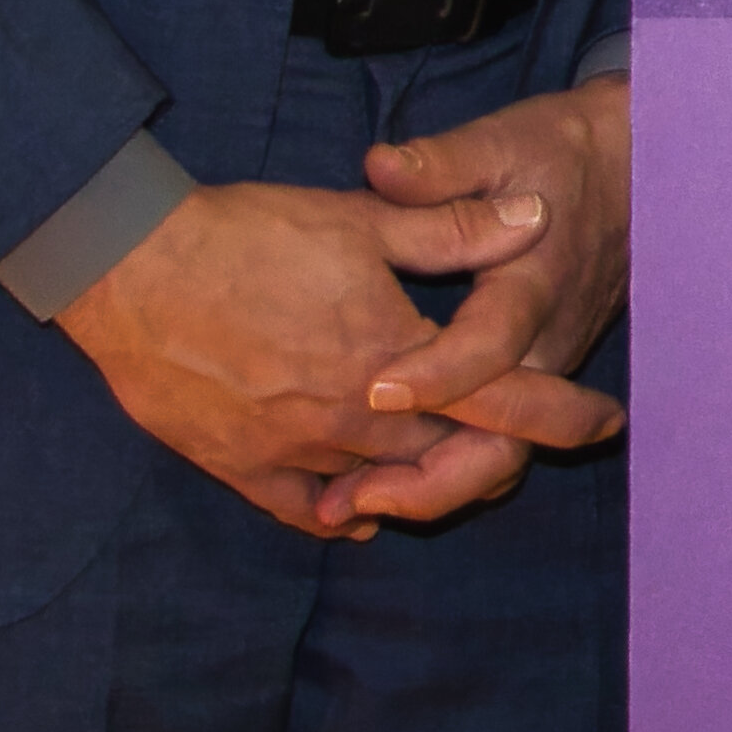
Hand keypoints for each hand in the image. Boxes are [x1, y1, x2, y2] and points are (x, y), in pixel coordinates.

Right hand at [58, 170, 585, 538]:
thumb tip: (533, 218)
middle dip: (497, 454)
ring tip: (456, 469)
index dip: (561, 412)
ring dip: (426, 482)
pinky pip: (308, 510)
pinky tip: (364, 507)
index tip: (606, 423)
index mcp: (393, 354)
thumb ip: (452, 229)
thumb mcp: (358, 219)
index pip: (501, 398)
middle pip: (450, 456)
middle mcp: (353, 416)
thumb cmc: (244, 234)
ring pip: (385, 487)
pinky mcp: (241, 467)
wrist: (126, 267)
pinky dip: (345, 512)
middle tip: (529, 446)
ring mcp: (295, 450)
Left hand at [349, 77, 637, 527]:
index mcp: (533, 283)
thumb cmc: (557, 153)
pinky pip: (495, 446)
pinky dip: (440, 474)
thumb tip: (383, 169)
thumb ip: (442, 166)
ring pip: (500, 456)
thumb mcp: (502, 142)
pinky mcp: (533, 380)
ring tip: (347, 505)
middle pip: (506, 439)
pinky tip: (372, 482)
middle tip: (353, 495)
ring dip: (430, 489)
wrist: (634, 173)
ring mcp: (544, 369)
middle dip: (433, 478)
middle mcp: (545, 343)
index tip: (377, 390)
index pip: (493, 344)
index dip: (439, 374)